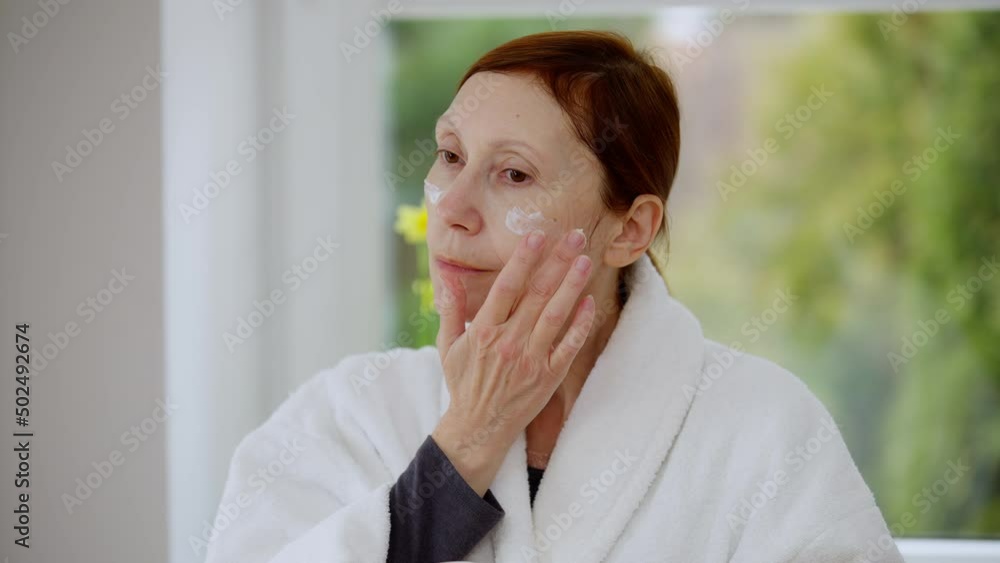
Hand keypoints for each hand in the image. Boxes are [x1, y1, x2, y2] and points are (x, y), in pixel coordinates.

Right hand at [431, 228, 596, 495]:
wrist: (479, 428)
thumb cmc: (463, 383)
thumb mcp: (447, 345)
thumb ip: (451, 308)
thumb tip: (447, 275)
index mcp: (483, 331)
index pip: (506, 287)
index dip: (523, 260)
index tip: (536, 235)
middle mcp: (509, 343)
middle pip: (537, 294)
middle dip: (557, 262)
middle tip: (575, 236)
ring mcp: (531, 360)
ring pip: (556, 315)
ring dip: (572, 286)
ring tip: (586, 260)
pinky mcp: (549, 377)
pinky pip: (569, 346)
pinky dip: (580, 324)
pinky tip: (589, 302)